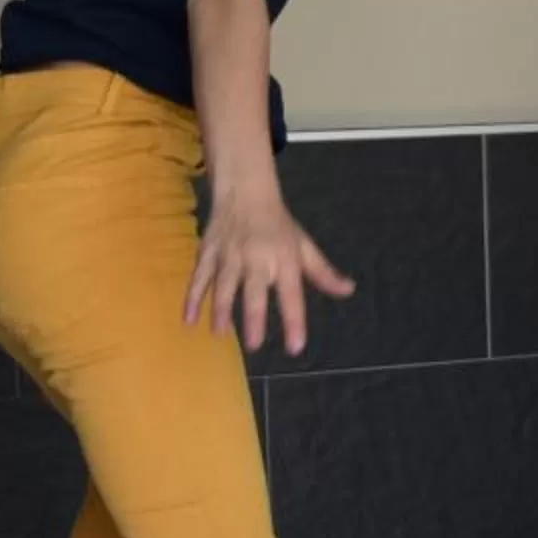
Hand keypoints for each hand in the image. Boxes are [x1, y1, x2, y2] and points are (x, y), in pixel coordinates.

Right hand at [183, 181, 354, 355]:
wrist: (245, 190)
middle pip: (255, 291)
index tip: (296, 347)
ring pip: (224, 285)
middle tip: (254, 345)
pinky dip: (192, 297)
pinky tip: (188, 319)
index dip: (294, 321)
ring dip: (221, 310)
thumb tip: (348, 290)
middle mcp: (257, 257)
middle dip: (254, 318)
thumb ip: (323, 272)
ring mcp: (230, 254)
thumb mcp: (304, 245)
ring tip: (220, 334)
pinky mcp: (208, 251)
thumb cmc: (278, 224)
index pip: (291, 294)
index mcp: (284, 258)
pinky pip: (199, 276)